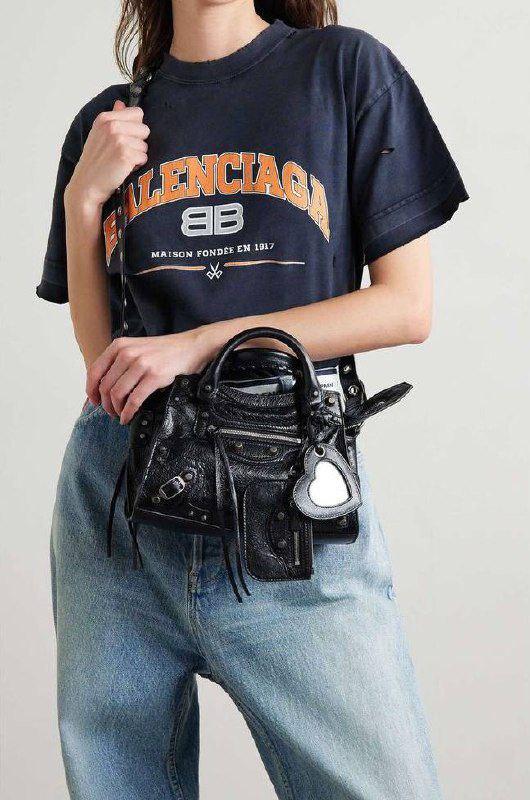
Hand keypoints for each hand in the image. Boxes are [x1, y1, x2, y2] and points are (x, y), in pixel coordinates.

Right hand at [66, 99, 149, 208]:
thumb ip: (113, 118)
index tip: (125, 138)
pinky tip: (124, 169)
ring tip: (122, 162)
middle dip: (138, 142)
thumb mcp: (99, 135)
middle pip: (145, 129)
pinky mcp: (125, 155)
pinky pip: (144, 157)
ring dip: (137, 156)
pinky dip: (137, 166)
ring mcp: (118, 140)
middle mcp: (111, 126)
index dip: (135, 128)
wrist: (87, 185)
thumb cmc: (94, 162)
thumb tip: (121, 103)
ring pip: (145, 145)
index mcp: (104, 118)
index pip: (138, 113)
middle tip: (123, 153)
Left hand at [86, 330, 213, 424]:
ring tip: (120, 415)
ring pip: (117, 394)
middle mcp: (127, 353)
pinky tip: (128, 417)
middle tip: (110, 412)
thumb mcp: (137, 348)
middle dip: (105, 404)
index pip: (95, 370)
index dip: (91, 390)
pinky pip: (134, 400)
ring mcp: (141, 364)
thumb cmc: (165, 351)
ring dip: (116, 409)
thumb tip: (104, 386)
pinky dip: (128, 412)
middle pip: (105, 386)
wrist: (191, 347)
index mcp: (119, 346)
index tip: (94, 401)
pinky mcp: (154, 376)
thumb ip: (120, 361)